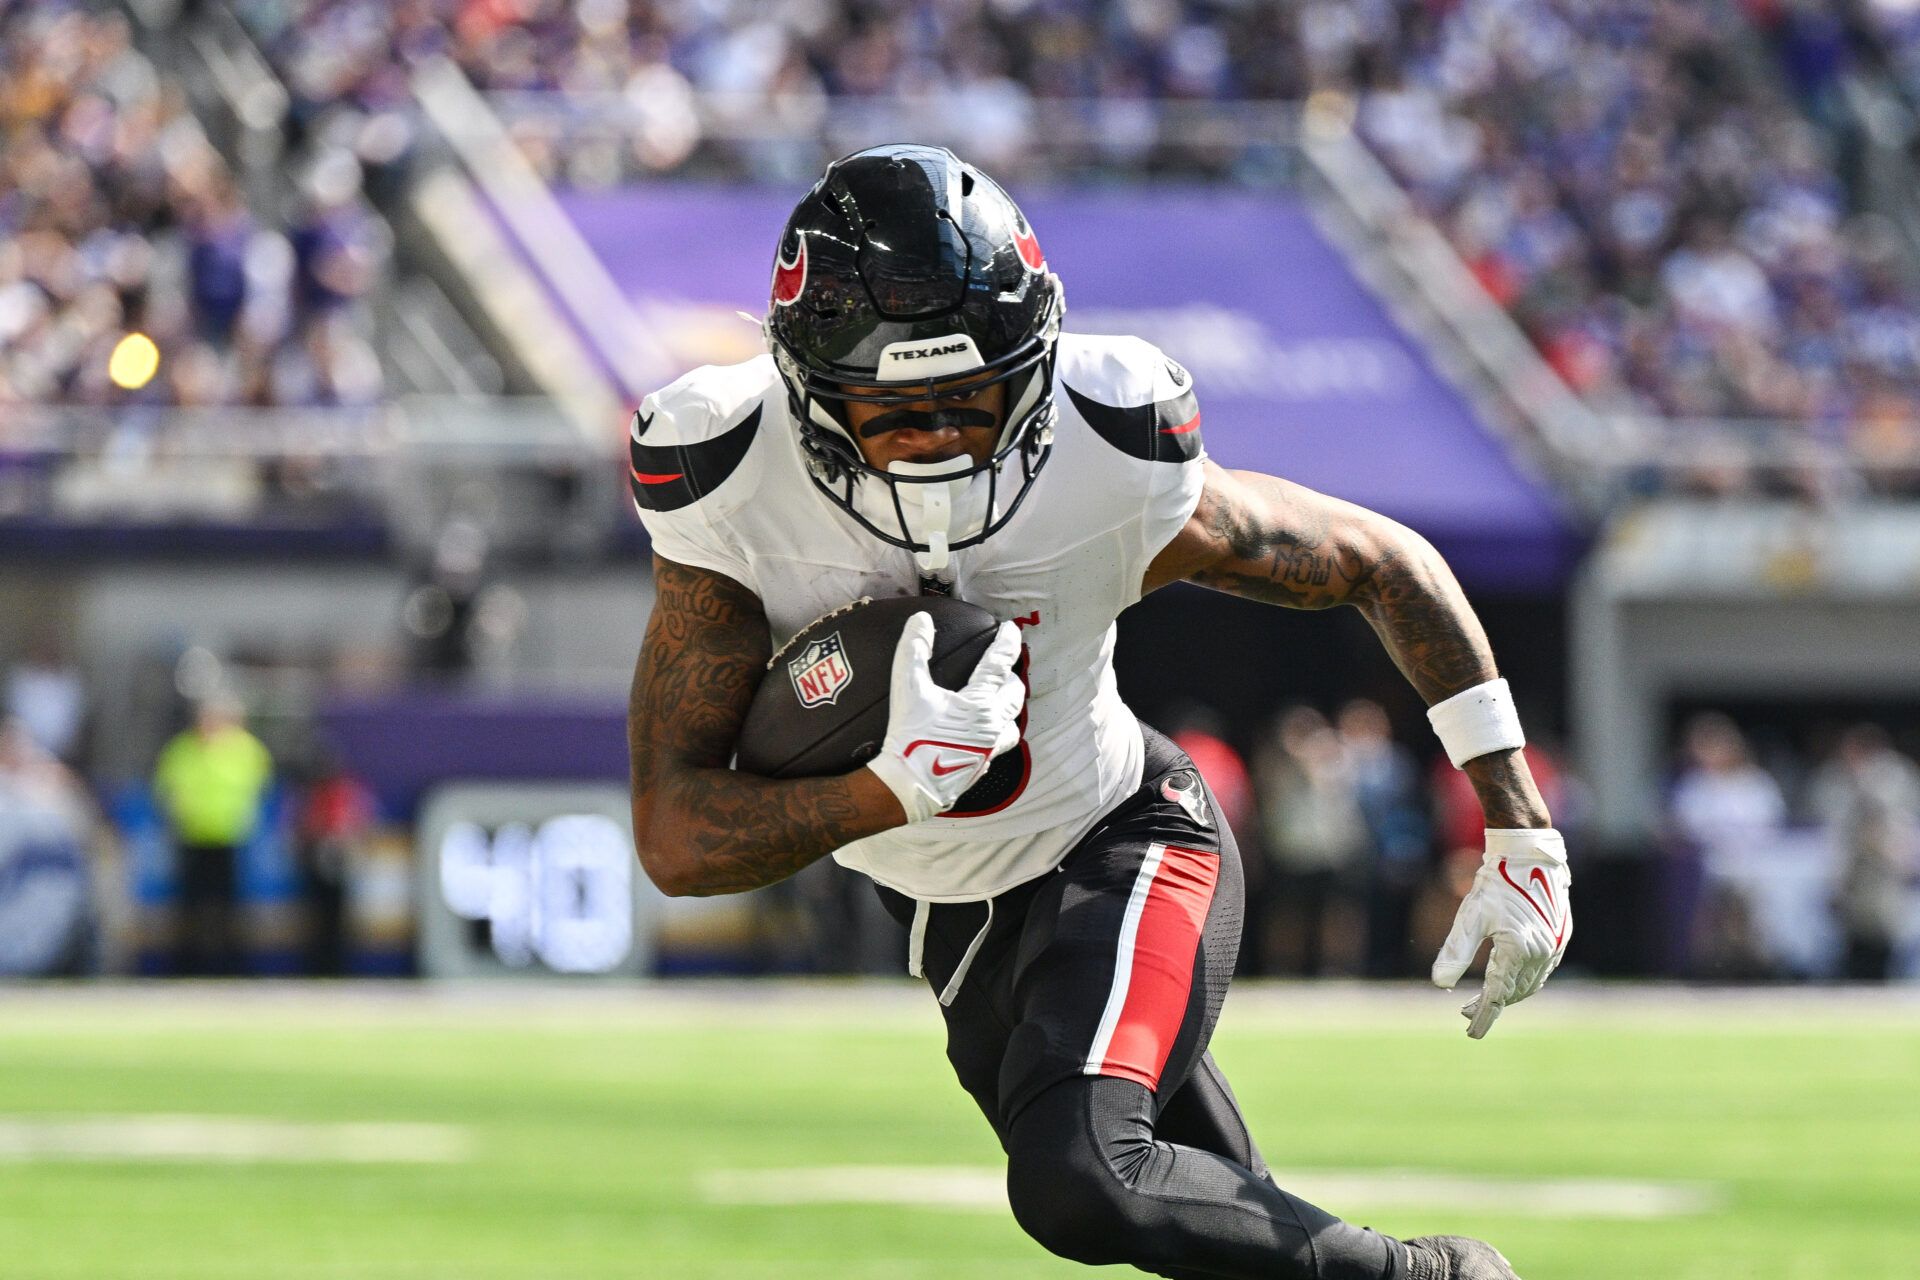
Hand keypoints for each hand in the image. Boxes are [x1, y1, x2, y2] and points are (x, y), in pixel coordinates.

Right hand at [864, 614, 1024, 822]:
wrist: (909, 784)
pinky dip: (996, 735)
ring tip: (1000, 702)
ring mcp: (989, 749)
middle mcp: (991, 725)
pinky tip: (982, 734)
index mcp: (978, 703)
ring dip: (1010, 710)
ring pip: (1013, 725)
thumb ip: (915, 650)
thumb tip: (922, 621)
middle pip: (1015, 695)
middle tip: (1004, 669)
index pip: (999, 665)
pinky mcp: (981, 766)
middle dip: (1012, 678)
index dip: (1007, 643)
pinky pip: (998, 747)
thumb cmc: (910, 736)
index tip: (1011, 630)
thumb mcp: (908, 688)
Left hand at [1431, 828, 1571, 1038]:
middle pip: (1515, 993)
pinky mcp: (1561, 936)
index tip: (1471, 1032)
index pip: (1498, 995)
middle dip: (1492, 1006)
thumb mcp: (1469, 917)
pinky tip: (1507, 979)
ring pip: (1530, 983)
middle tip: (1466, 1013)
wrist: (1527, 854)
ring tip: (1483, 1000)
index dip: (1484, 1015)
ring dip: (1508, 994)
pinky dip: (1524, 980)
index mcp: (1519, 949)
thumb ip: (1455, 952)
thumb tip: (1439, 984)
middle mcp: (1543, 952)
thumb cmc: (1495, 882)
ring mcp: (1556, 945)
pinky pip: (1542, 970)